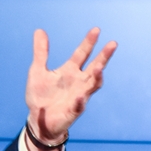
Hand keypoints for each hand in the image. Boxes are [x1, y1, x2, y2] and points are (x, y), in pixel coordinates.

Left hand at [25, 28, 116, 144]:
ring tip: (99, 68)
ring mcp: (78, 96)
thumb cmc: (41, 95)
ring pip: (92, 85)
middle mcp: (78, 82)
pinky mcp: (73, 111)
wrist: (38, 120)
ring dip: (97, 77)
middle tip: (112, 44)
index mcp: (70, 71)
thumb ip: (41, 52)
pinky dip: (81, 101)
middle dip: (103, 56)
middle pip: (95, 67)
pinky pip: (79, 106)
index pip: (82, 54)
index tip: (96, 30)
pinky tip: (80, 96)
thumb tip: (39, 30)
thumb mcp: (37, 70)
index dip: (89, 42)